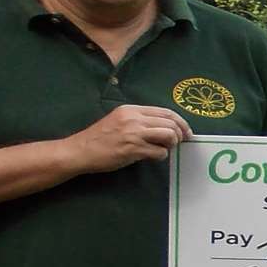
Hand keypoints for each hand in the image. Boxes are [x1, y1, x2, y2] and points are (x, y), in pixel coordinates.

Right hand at [64, 105, 192, 173]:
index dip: (180, 122)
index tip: (186, 131)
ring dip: (172, 144)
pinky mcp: (133, 149)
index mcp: (131, 110)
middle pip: (170, 122)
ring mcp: (134, 133)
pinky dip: (161, 156)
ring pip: (169, 135)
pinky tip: (152, 156)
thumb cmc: (100, 138)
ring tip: (164, 149)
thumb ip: (139, 121)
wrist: (81, 150)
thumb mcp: (119, 120)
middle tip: (179, 142)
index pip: (165, 111)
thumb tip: (164, 127)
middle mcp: (134, 118)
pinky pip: (159, 152)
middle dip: (180, 134)